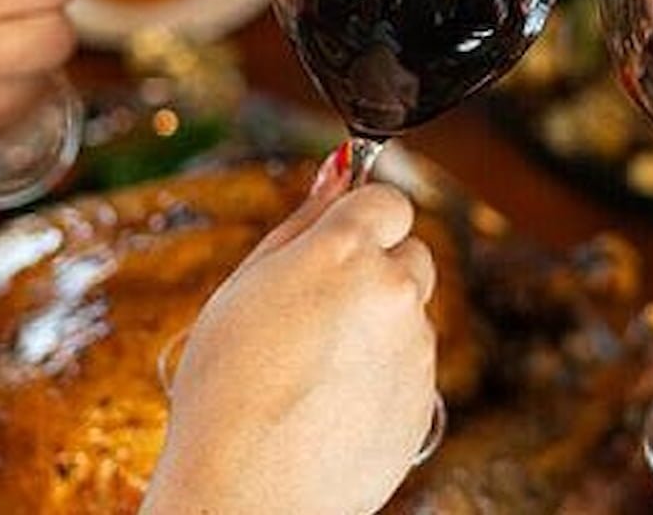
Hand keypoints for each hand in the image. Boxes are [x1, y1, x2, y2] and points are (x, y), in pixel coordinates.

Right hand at [147, 157, 437, 514]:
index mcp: (344, 251)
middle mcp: (393, 291)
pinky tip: (333, 402)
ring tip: (315, 369)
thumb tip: (338, 170)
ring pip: (410, 313)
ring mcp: (416, 348)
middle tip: (317, 312)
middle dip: (376, 269)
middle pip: (410, 252)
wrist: (246, 494)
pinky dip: (384, 373)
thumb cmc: (225, 390)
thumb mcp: (244, 288)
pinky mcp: (427, 397)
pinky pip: (412, 365)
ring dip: (378, 325)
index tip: (338, 244)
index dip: (361, 220)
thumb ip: (301, 224)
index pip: (387, 199)